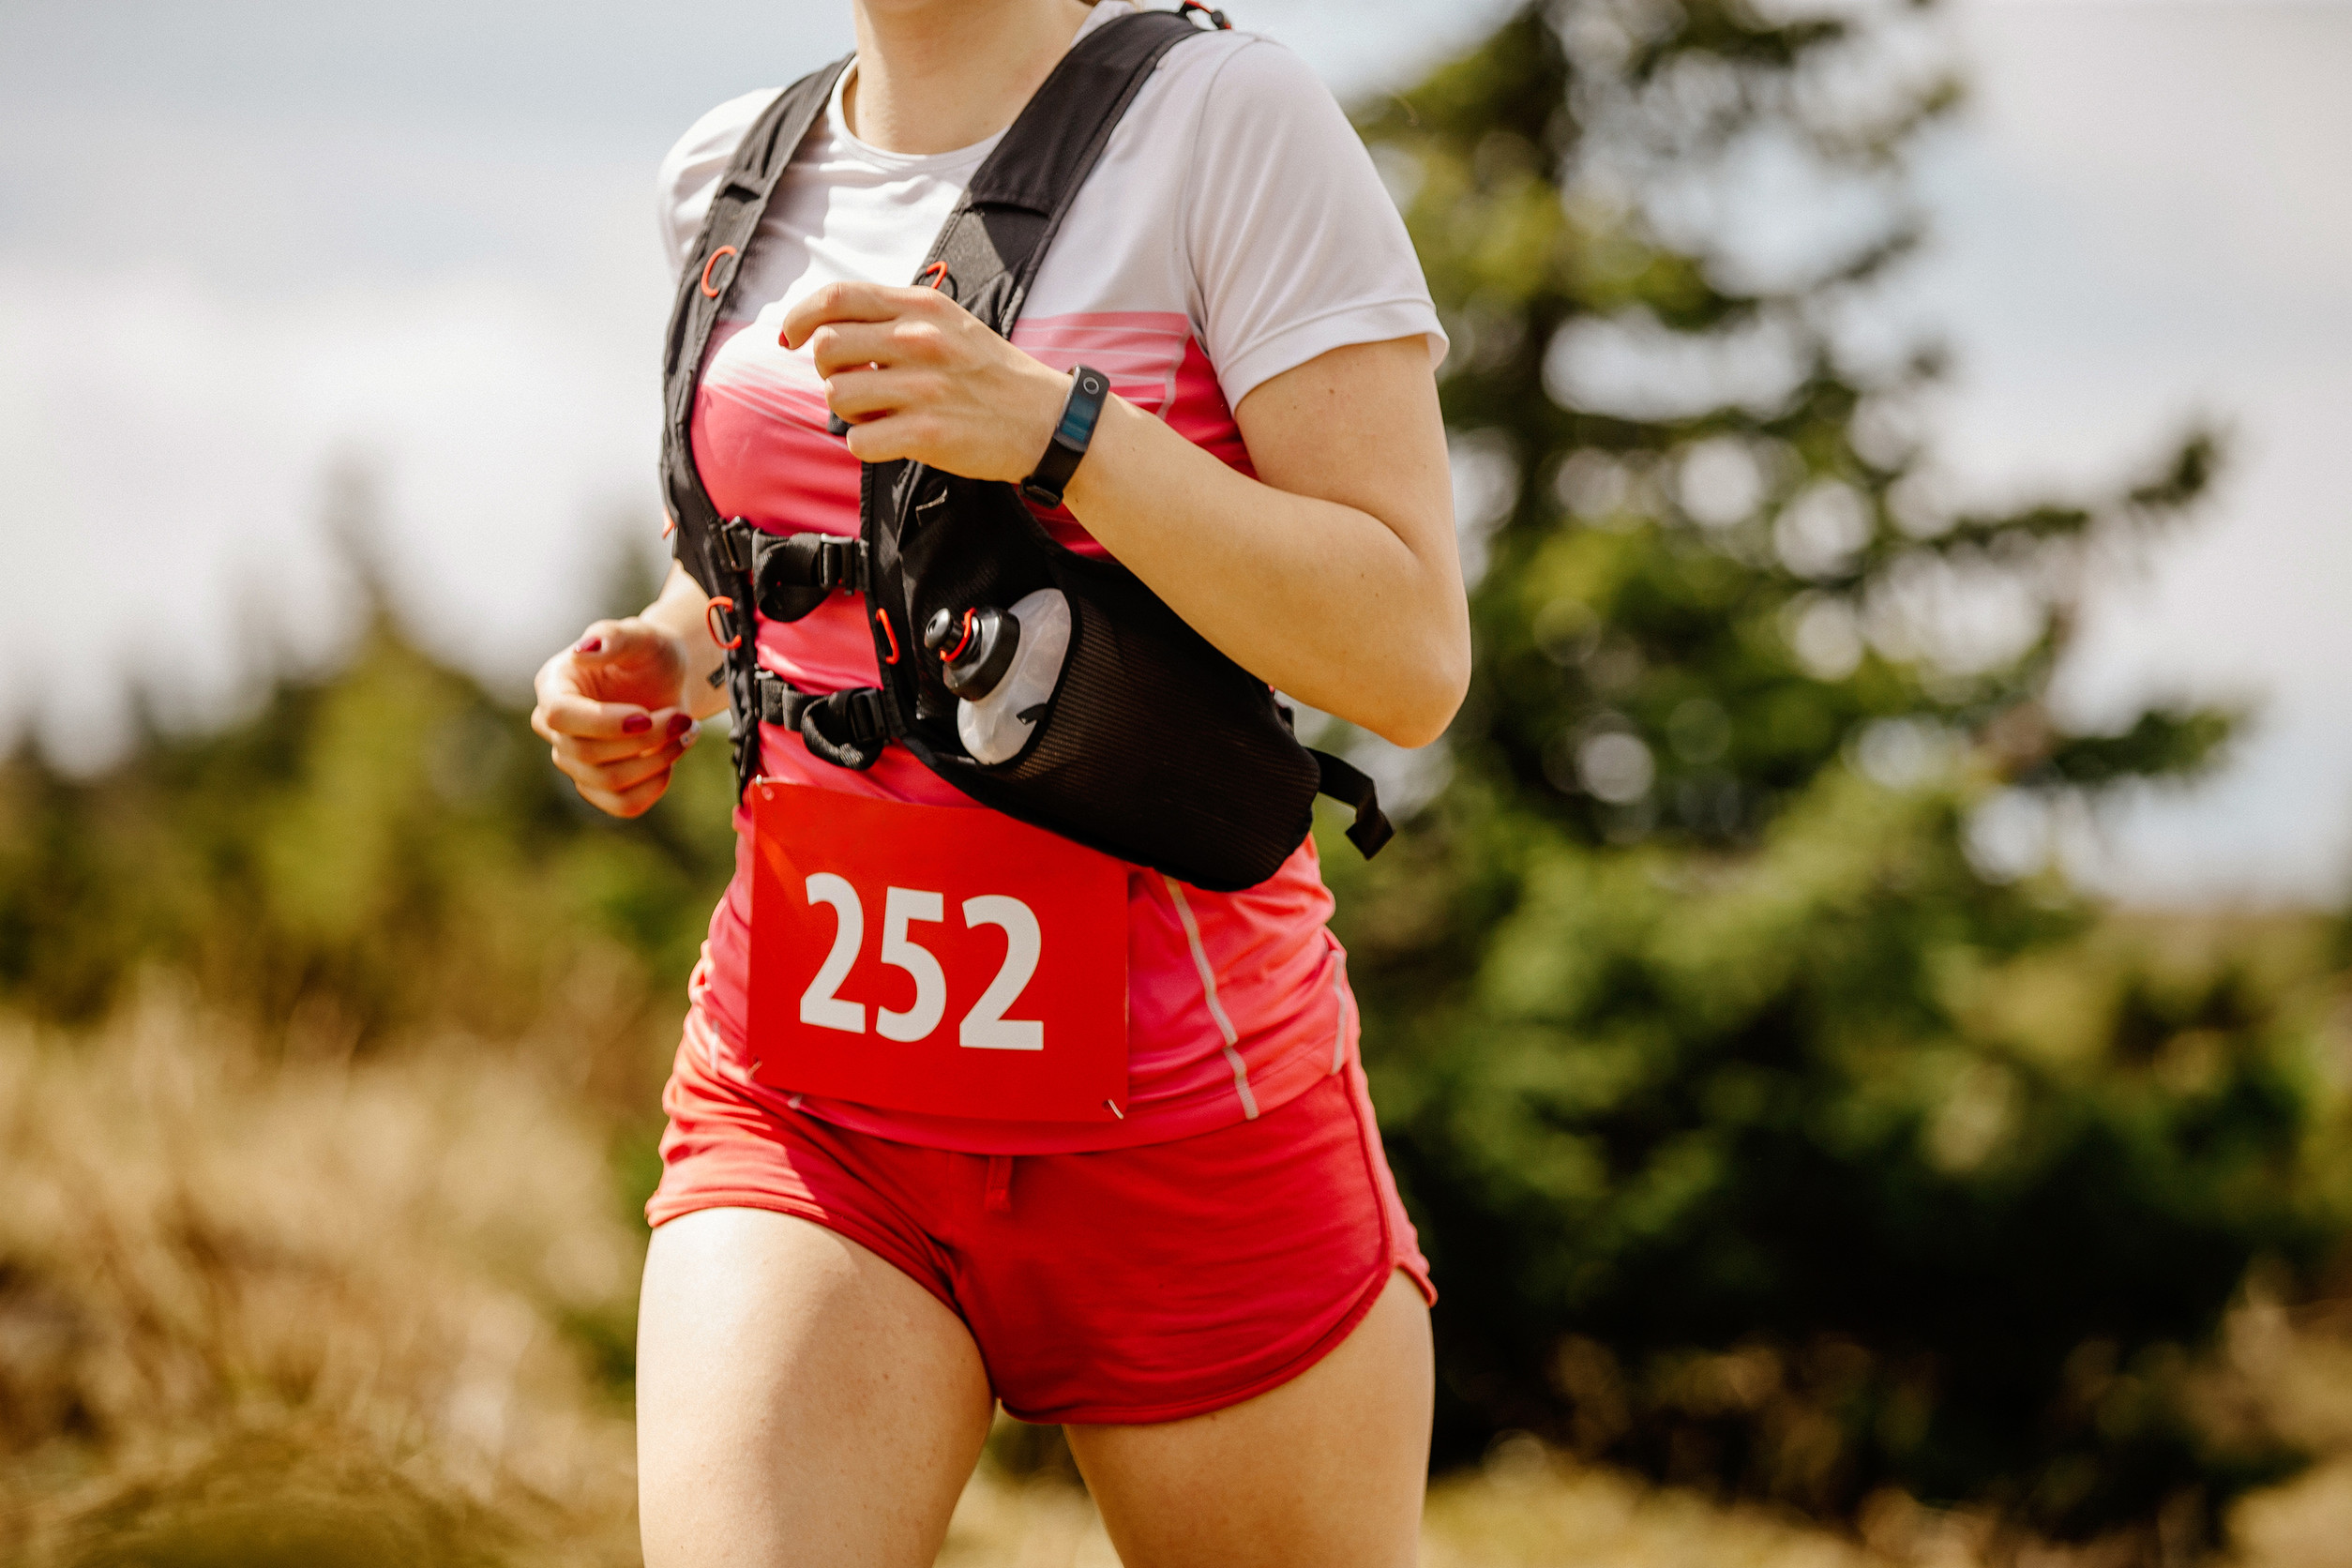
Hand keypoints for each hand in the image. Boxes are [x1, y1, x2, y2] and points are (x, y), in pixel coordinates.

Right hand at [531, 618, 700, 817]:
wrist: (668, 680)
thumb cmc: (650, 653)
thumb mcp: (641, 636)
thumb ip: (614, 637)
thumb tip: (583, 652)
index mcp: (554, 686)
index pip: (560, 716)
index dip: (603, 723)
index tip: (646, 715)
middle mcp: (555, 727)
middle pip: (586, 754)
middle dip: (645, 739)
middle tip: (684, 718)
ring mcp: (574, 760)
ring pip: (607, 782)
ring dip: (657, 760)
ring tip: (685, 731)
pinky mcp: (599, 785)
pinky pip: (623, 805)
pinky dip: (655, 785)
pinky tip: (670, 757)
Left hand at [781, 281, 1070, 480]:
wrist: (1047, 420)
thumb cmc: (990, 374)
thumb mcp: (947, 323)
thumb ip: (893, 317)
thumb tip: (826, 327)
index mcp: (922, 307)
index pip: (835, 298)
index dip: (799, 317)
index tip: (790, 337)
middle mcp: (920, 342)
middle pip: (826, 347)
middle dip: (828, 369)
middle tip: (856, 382)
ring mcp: (924, 388)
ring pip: (837, 395)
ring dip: (848, 410)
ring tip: (881, 412)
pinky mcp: (928, 435)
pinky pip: (859, 441)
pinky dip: (866, 444)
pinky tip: (892, 438)